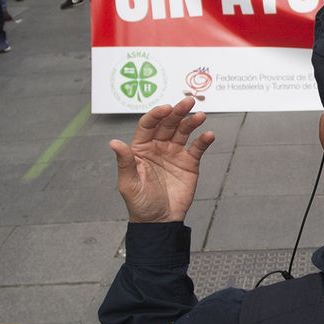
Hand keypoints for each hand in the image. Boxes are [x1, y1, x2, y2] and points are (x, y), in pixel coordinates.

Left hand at [108, 97, 215, 222]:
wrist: (160, 221)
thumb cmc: (140, 203)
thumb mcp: (129, 183)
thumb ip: (125, 161)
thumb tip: (114, 142)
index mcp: (141, 148)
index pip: (148, 125)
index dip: (156, 115)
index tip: (166, 109)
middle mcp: (158, 146)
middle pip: (168, 124)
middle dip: (177, 112)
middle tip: (188, 101)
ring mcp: (175, 153)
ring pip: (183, 131)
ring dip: (191, 122)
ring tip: (200, 116)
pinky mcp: (189, 163)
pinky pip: (197, 148)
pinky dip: (203, 140)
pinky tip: (209, 135)